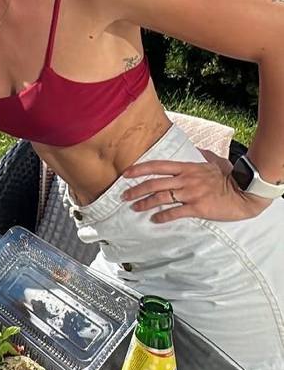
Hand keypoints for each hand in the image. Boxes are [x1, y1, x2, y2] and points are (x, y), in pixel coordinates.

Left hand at [121, 150, 270, 223]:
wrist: (245, 191)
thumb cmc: (230, 177)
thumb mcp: (214, 162)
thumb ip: (202, 155)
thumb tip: (197, 149)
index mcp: (187, 167)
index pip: (158, 166)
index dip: (140, 169)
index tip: (126, 174)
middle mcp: (186, 179)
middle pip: (154, 183)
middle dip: (136, 189)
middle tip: (124, 195)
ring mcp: (191, 193)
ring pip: (161, 197)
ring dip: (145, 203)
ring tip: (134, 207)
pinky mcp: (198, 207)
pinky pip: (176, 212)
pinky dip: (163, 216)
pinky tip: (155, 220)